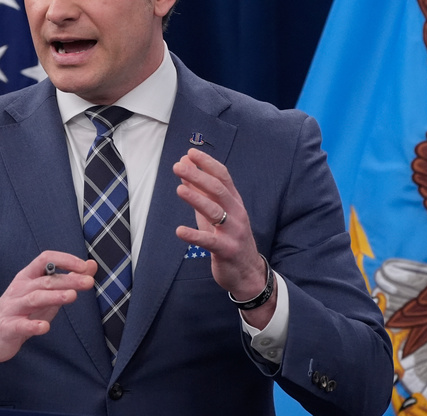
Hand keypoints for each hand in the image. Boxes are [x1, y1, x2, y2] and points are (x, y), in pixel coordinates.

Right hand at [0, 251, 95, 381]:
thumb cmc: (21, 312)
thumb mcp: (44, 294)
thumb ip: (66, 281)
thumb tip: (91, 266)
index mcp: (27, 277)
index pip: (45, 259)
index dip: (65, 259)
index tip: (85, 266)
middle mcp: (19, 289)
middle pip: (45, 280)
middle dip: (68, 279)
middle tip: (89, 282)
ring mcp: (12, 308)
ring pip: (34, 299)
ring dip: (54, 296)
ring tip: (72, 296)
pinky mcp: (7, 327)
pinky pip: (20, 325)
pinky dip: (32, 326)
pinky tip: (44, 328)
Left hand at [173, 148, 275, 325]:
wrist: (247, 273)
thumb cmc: (228, 238)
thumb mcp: (214, 215)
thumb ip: (200, 193)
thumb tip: (185, 169)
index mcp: (234, 202)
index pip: (223, 177)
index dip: (207, 164)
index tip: (190, 153)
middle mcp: (237, 214)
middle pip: (219, 190)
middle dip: (198, 176)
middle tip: (179, 167)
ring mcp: (233, 232)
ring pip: (215, 212)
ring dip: (197, 200)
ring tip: (179, 190)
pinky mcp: (227, 250)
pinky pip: (210, 241)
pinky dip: (194, 236)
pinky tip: (180, 231)